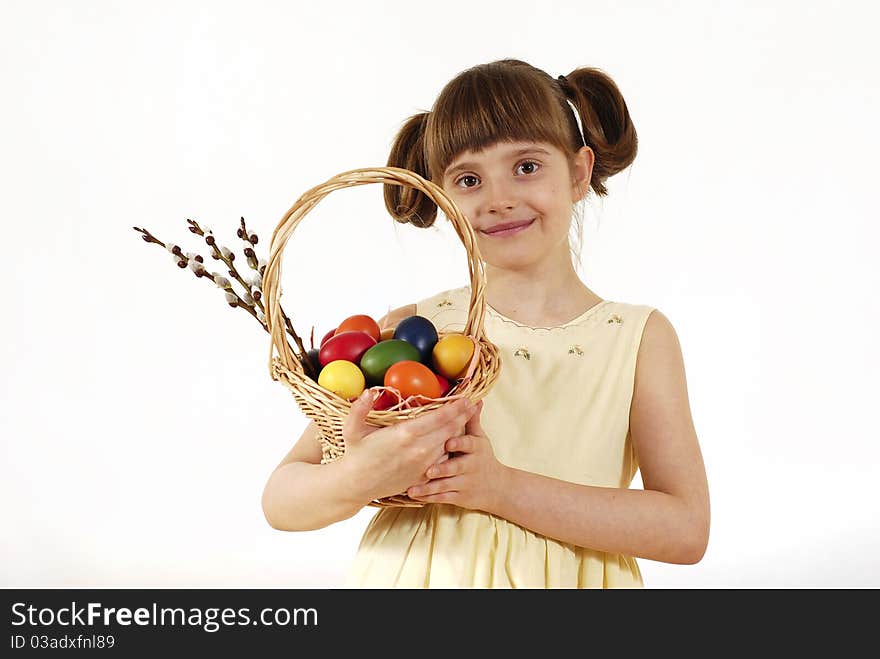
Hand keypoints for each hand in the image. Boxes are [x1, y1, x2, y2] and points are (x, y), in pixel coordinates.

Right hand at [340, 391, 475, 501]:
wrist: (357, 485)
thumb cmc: (355, 454)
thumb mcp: (352, 429)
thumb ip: (360, 409)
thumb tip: (369, 391)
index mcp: (405, 434)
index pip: (439, 417)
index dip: (455, 407)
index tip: (466, 398)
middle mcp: (419, 449)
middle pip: (450, 429)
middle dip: (463, 416)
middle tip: (473, 405)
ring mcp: (423, 465)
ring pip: (449, 444)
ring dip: (458, 431)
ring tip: (466, 419)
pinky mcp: (423, 476)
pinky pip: (443, 460)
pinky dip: (449, 448)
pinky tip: (453, 440)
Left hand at [406, 400, 506, 511]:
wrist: (498, 488)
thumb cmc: (483, 458)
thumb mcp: (480, 438)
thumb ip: (471, 420)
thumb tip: (473, 398)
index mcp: (476, 448)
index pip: (469, 444)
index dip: (459, 443)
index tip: (449, 443)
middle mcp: (471, 466)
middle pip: (457, 467)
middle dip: (443, 468)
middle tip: (428, 470)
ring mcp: (465, 483)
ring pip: (446, 485)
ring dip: (429, 487)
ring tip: (413, 488)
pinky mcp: (459, 497)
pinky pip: (442, 498)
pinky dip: (428, 497)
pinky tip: (413, 495)